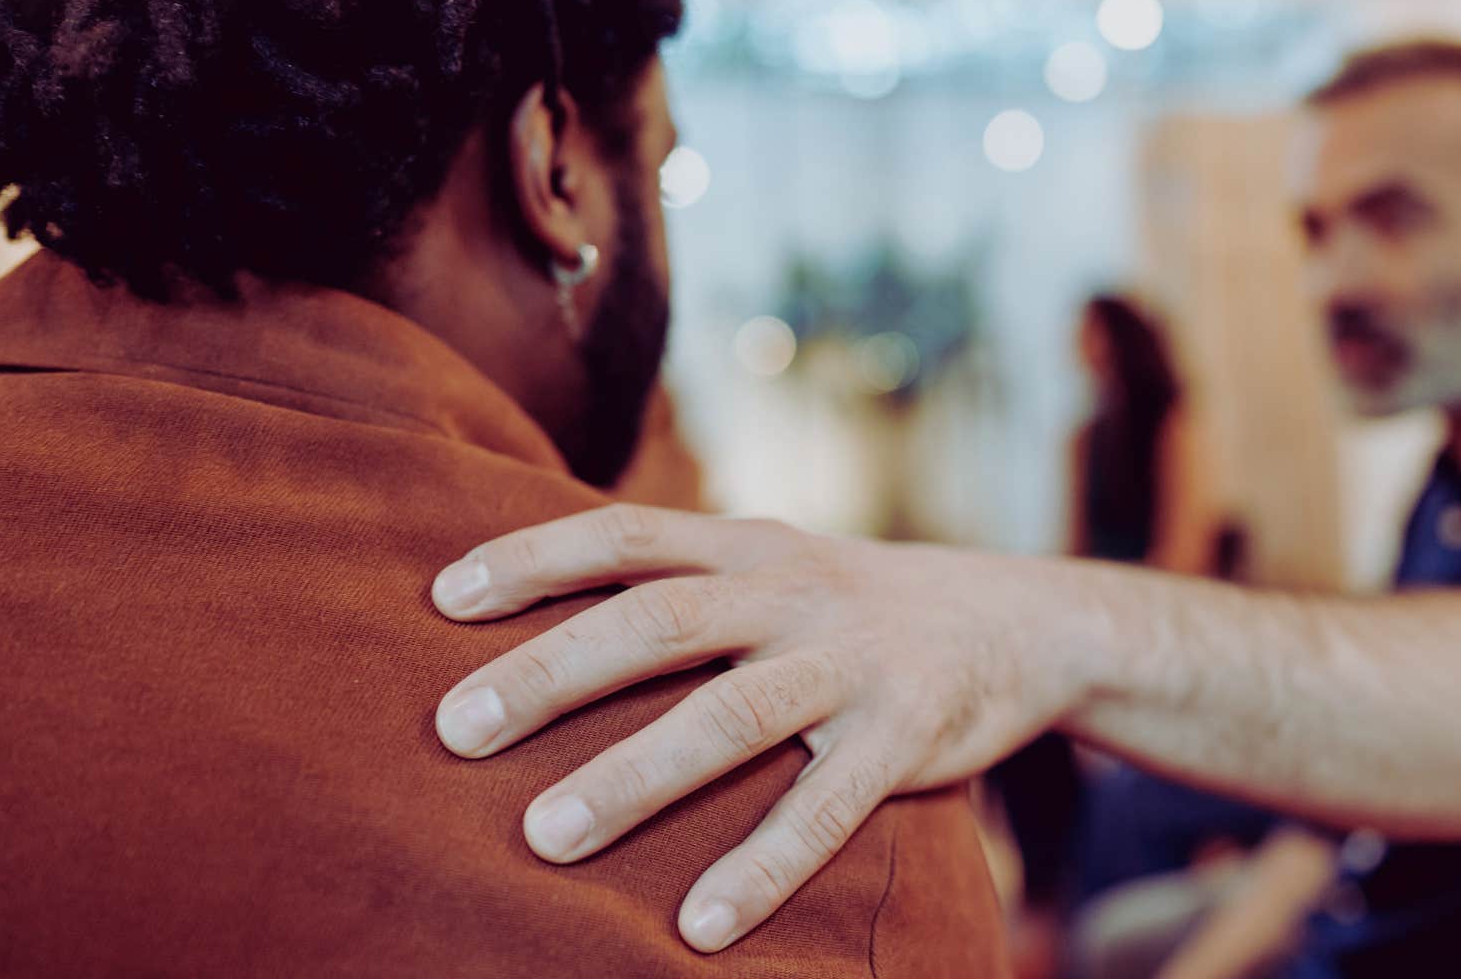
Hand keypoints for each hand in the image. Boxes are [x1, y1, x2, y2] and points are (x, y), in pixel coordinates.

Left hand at [430, 504, 1109, 952]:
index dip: (534, 557)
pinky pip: (825, 810)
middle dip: (552, 673)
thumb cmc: (854, 608)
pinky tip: (698, 926)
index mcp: (752, 545)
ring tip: (545, 837)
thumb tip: (537, 614)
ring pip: (731, 715)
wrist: (1018, 621)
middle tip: (456, 729)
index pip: (628, 534)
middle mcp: (796, 591)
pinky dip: (761, 867)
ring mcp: (852, 664)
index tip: (443, 599)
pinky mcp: (905, 738)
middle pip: (659, 619)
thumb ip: (685, 578)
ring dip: (633, 775)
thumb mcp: (777, 564)